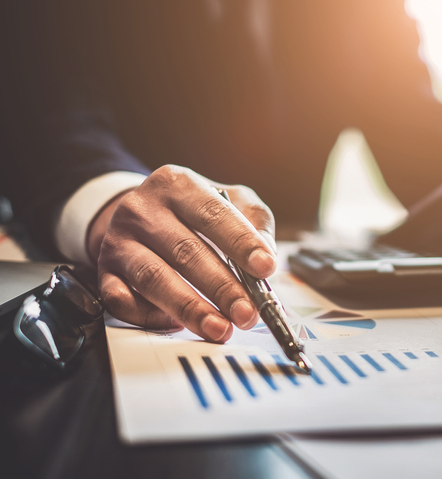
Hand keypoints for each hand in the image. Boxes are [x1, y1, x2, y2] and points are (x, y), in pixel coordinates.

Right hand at [88, 165, 275, 341]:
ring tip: (221, 328)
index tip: (265, 268)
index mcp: (177, 184)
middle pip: (186, 252)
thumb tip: (266, 255)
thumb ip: (254, 221)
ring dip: (191, 309)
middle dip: (222, 288)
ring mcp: (119, 241)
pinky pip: (123, 300)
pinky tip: (177, 325)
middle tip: (248, 312)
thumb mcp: (229, 200)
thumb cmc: (193, 211)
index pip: (213, 214)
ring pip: (154, 279)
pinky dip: (151, 316)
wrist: (139, 214)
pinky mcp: (104, 272)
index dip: (241, 243)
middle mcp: (142, 209)